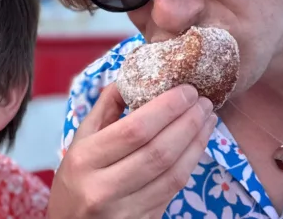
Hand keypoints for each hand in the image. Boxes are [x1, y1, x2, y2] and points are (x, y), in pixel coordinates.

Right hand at [48, 84, 216, 218]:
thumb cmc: (75, 179)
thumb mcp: (79, 142)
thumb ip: (105, 109)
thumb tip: (133, 76)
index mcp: (84, 160)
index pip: (134, 129)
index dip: (167, 108)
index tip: (186, 90)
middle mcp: (103, 188)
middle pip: (159, 151)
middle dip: (188, 122)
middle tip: (204, 101)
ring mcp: (124, 210)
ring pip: (172, 174)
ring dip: (197, 143)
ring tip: (208, 120)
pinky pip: (173, 191)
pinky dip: (190, 163)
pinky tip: (197, 145)